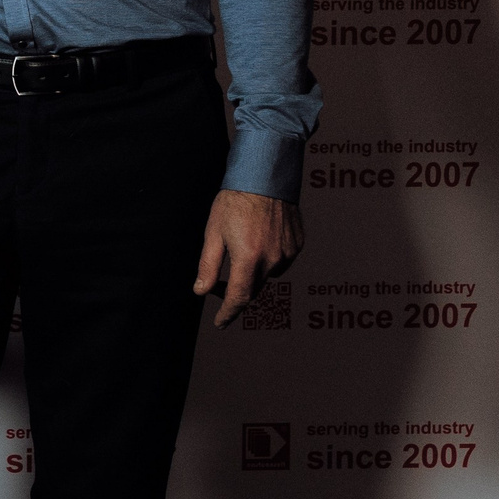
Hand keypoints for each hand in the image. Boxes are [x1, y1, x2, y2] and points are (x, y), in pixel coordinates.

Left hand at [193, 189, 304, 328]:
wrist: (265, 176)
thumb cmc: (234, 202)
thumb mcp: (213, 234)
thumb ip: (208, 267)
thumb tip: (201, 291)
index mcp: (249, 258)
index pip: (238, 298)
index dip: (228, 313)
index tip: (220, 322)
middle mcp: (273, 259)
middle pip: (253, 289)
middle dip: (236, 292)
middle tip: (220, 286)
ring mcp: (288, 253)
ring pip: (268, 276)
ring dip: (254, 274)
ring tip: (241, 251)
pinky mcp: (297, 245)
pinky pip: (282, 261)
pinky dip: (269, 260)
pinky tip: (259, 242)